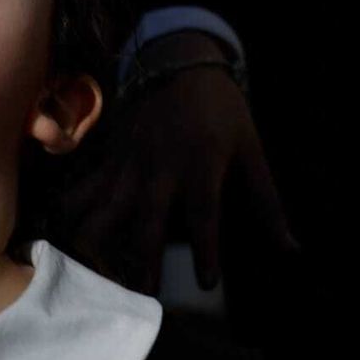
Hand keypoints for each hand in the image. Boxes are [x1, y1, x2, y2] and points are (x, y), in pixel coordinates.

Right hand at [65, 36, 295, 294]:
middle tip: (142, 297)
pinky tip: (68, 245)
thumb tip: (291, 249)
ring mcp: (127, 165)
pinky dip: (70, 219)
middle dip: (141, 262)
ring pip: (99, 210)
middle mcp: (159, 168)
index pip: (204, 213)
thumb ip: (267, 203)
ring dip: (95, 246)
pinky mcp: (107, 161)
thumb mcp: (250, 150)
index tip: (207, 284)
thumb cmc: (222, 112)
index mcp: (200, 163)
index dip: (205, 249)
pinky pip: (80, 193)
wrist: (179, 62)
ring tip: (97, 277)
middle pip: (145, 221)